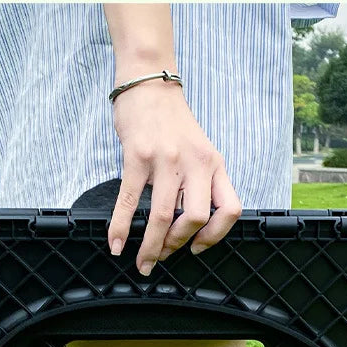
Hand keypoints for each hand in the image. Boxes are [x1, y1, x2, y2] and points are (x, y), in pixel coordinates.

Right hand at [107, 81, 241, 275]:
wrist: (149, 85)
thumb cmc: (172, 122)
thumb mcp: (199, 150)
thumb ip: (198, 181)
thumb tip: (186, 223)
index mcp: (214, 164)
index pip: (230, 208)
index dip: (216, 235)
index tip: (197, 248)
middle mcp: (195, 162)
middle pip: (196, 218)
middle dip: (178, 245)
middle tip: (162, 256)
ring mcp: (167, 159)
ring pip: (164, 215)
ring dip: (152, 246)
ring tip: (142, 261)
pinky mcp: (138, 157)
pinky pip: (131, 200)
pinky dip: (121, 227)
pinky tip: (116, 243)